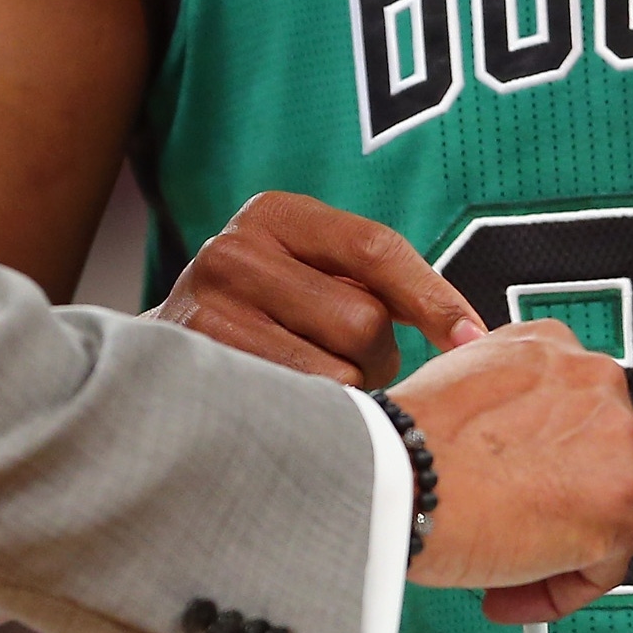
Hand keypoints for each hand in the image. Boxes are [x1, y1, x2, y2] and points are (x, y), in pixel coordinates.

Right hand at [147, 190, 486, 387]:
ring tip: (314, 384)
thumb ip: (373, 282)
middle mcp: (234, 251)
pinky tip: (295, 411)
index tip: (474, 337)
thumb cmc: (266, 319)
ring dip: (345, 391)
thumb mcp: (310, 274)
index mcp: (273, 214)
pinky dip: (315, 419)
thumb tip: (472, 336)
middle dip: (376, 354)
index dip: (432, 296)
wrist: (158, 367)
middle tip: (351, 363)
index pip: (374, 247)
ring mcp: (210, 310)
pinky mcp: (203, 370)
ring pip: (335, 371)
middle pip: (362, 318)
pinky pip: (300, 408)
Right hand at [393, 318, 632, 624]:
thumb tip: (511, 457)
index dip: (539, 469)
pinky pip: (605, 567)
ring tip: (501, 577)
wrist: (402, 474)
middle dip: (553, 512)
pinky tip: (509, 593)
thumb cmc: (406, 443)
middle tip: (505, 541)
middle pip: (595, 468)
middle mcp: (594, 379)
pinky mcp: (623, 502)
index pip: (569, 420)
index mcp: (551, 345)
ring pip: (606, 517)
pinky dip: (560, 590)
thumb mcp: (459, 388)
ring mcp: (618, 438)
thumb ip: (503, 410)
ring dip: (555, 554)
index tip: (509, 498)